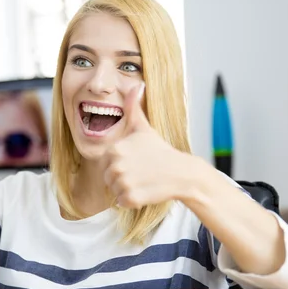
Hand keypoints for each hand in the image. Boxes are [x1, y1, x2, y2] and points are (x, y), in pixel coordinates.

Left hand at [103, 83, 193, 207]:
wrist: (182, 172)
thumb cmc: (161, 150)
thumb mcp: (143, 127)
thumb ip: (133, 107)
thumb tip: (136, 85)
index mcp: (114, 149)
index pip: (105, 163)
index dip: (120, 165)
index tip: (136, 162)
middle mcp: (115, 165)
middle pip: (108, 179)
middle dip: (122, 179)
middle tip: (141, 173)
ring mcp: (123, 182)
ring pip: (114, 192)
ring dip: (127, 190)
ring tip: (144, 181)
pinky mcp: (130, 198)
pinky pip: (122, 203)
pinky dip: (132, 201)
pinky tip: (146, 191)